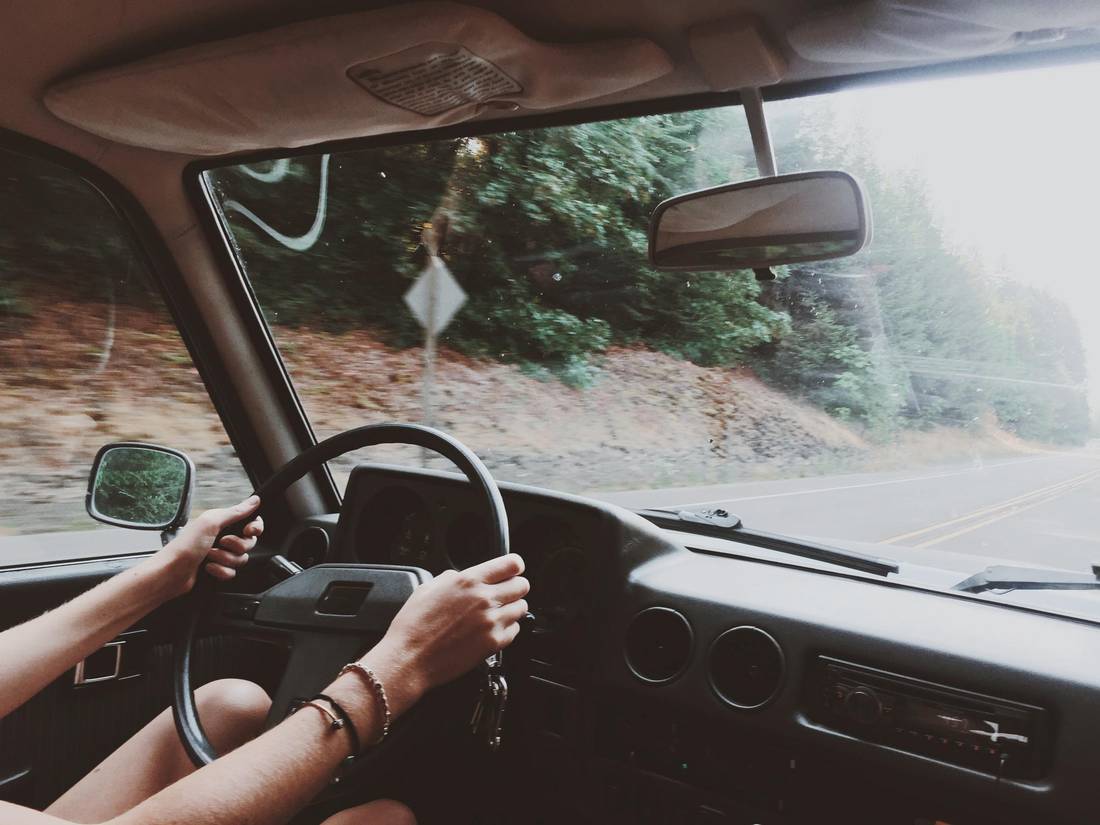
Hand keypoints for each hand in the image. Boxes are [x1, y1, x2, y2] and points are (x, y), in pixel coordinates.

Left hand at [158, 495, 263, 596]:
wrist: (171, 573)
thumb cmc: (186, 546)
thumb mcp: (212, 523)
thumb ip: (236, 512)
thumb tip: (255, 500)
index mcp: (222, 522)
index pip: (251, 522)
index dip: (254, 528)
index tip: (249, 531)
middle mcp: (223, 537)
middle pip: (248, 543)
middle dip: (236, 546)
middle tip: (221, 543)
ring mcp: (220, 554)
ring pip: (241, 559)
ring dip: (226, 560)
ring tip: (209, 558)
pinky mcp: (217, 569)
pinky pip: (232, 572)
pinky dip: (221, 572)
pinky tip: (208, 569)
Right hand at [361, 554, 528, 714]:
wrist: (409, 659)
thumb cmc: (413, 626)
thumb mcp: (427, 589)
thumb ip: (450, 579)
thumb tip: (460, 577)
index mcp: (469, 581)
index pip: (511, 564)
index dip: (514, 566)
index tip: (513, 571)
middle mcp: (484, 599)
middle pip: (522, 586)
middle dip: (516, 588)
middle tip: (506, 594)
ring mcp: (491, 622)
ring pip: (522, 608)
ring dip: (513, 609)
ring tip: (498, 614)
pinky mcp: (493, 644)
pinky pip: (515, 631)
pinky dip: (508, 629)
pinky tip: (492, 630)